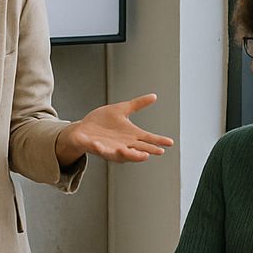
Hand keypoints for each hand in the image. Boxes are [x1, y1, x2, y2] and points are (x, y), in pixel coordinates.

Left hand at [55, 93, 174, 165]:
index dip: (158, 141)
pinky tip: (100, 146)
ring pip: (121, 155)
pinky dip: (100, 149)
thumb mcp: (121, 110)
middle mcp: (123, 145)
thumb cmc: (102, 121)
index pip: (147, 140)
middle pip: (138, 150)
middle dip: (146, 151)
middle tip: (157, 152)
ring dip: (130, 155)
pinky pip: (99, 149)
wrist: (83, 128)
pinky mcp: (96, 148)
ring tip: (142, 156)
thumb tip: (154, 96)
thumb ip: (137, 104)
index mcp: (130, 136)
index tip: (170, 142)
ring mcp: (110, 149)